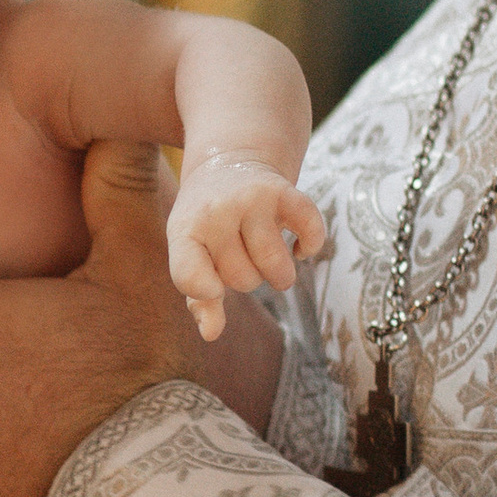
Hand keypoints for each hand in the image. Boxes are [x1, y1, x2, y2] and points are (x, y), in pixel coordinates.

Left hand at [168, 154, 326, 341]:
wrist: (226, 163)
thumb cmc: (207, 225)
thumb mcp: (192, 255)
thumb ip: (200, 298)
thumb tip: (211, 333)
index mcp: (185, 230)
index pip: (189, 272)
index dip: (202, 290)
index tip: (213, 292)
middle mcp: (217, 211)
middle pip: (243, 280)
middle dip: (247, 277)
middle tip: (240, 253)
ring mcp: (252, 199)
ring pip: (276, 268)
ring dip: (279, 275)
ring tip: (266, 256)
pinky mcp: (284, 190)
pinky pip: (311, 231)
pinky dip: (311, 247)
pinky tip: (299, 247)